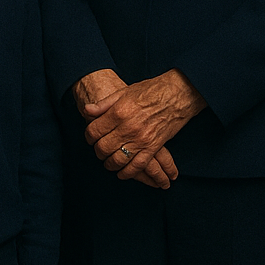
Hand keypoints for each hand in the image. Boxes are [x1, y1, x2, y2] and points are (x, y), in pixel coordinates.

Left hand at [72, 70, 178, 189]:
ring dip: (110, 164)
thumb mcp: (124, 92)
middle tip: (99, 150)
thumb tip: (87, 110)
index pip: (94, 131)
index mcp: (118, 112)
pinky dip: (127, 173)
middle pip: (103, 148)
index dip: (89, 136)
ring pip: (118, 159)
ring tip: (108, 162)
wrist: (176, 94)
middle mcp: (128, 127)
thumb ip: (104, 104)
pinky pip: (137, 166)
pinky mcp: (153, 147)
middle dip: (98, 152)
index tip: (91, 137)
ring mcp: (141, 139)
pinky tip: (122, 173)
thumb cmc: (150, 91)